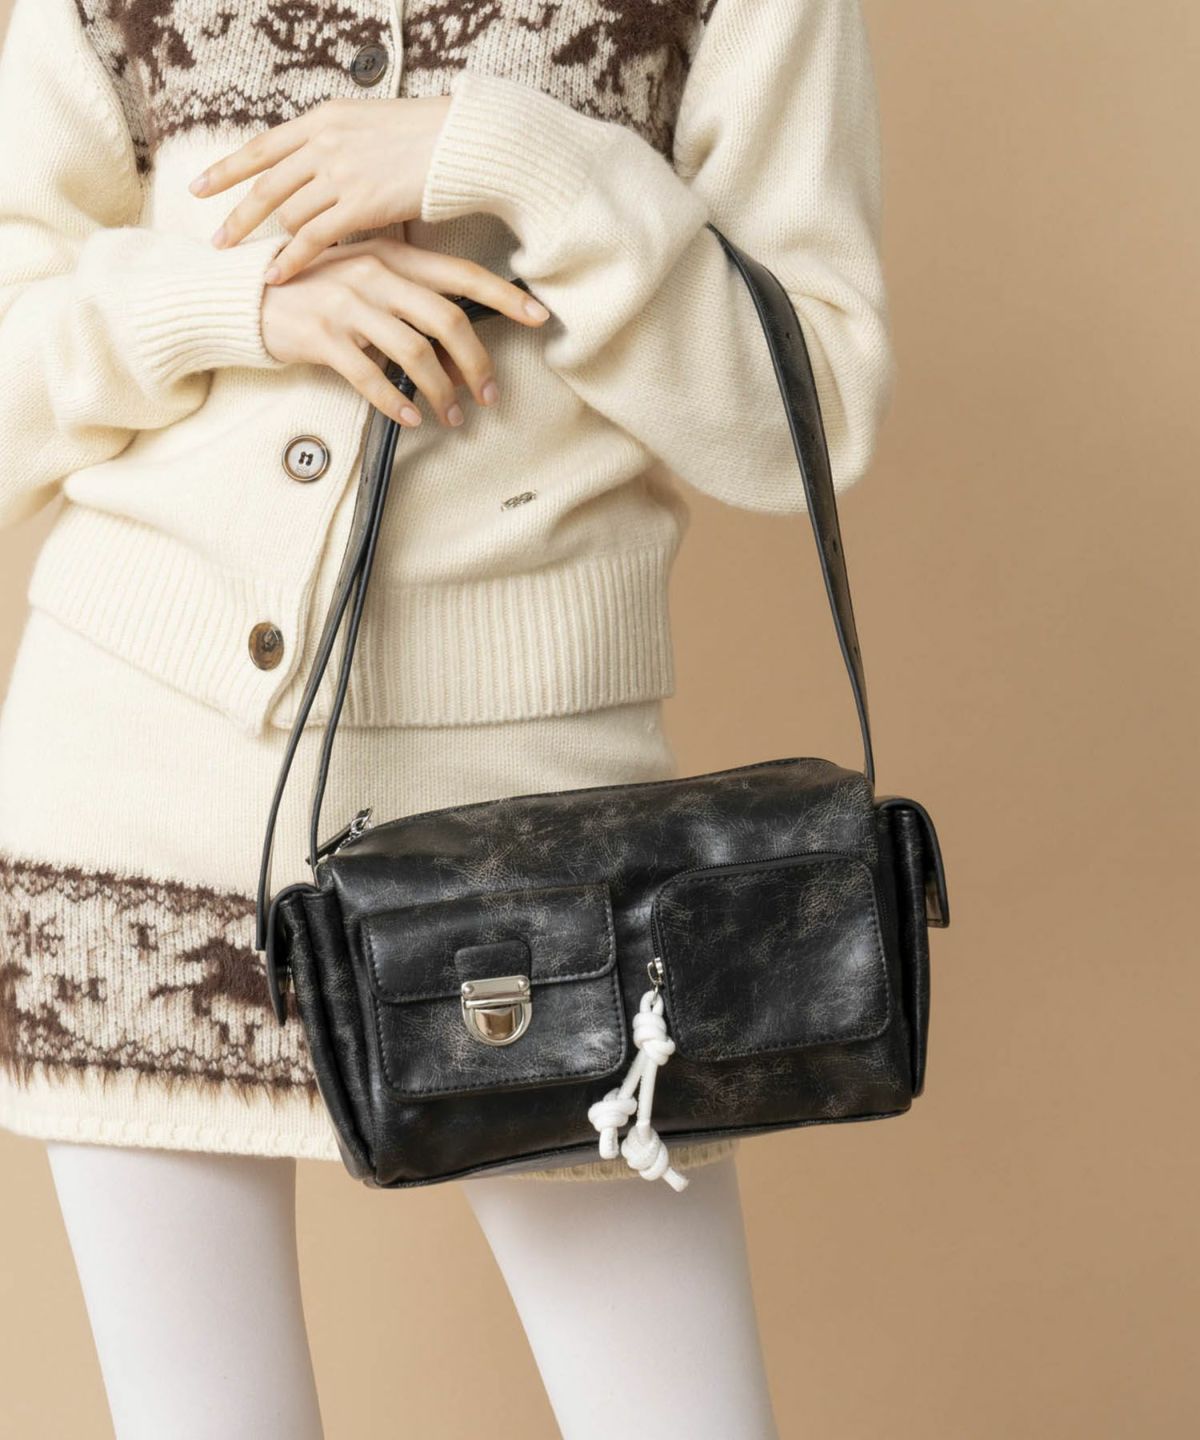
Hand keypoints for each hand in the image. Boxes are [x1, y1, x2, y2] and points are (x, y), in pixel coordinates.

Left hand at [190, 95, 452, 284]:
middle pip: (265, 184)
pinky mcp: (360, 203)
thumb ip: (339, 146)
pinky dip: (291, 258)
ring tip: (250, 263)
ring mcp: (339, 173)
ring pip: (287, 213)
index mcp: (322, 119)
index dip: (227, 168)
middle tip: (216, 240)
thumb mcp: (369, 126)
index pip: (262, 147)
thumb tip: (322, 173)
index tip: (199, 187)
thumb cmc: (425, 138)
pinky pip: (313, 236)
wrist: (460, 140)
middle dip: (237, 215)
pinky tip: (275, 275)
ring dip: (268, 240)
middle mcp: (323, 142)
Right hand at [259, 234, 549, 427]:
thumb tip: (458, 344)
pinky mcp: (323, 336)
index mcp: (393, 256)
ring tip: (452, 417)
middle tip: (489, 396)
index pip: (462, 274)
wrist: (245, 296)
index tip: (541, 317)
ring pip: (414, 352)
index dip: (505, 296)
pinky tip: (412, 418)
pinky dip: (396, 401)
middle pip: (447, 319)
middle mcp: (375, 275)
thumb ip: (409, 299)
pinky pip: (370, 376)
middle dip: (477, 363)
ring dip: (441, 391)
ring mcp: (348, 304)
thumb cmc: (313, 291)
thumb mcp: (364, 279)